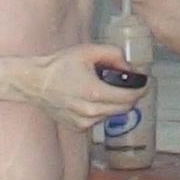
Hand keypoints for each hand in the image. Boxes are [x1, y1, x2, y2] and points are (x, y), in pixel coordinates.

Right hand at [28, 44, 144, 129]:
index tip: (146, 81)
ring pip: (113, 114)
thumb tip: (129, 67)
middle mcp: (91, 112)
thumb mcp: (88, 51)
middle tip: (130, 83)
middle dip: (131, 95)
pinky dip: (102, 109)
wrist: (34, 83)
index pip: (130, 97)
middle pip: (125, 108)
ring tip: (106, 87)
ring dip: (116, 102)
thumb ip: (114, 54)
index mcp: (95, 93)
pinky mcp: (78, 127)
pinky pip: (100, 119)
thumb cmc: (59, 65)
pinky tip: (92, 97)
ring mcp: (84, 122)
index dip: (142, 88)